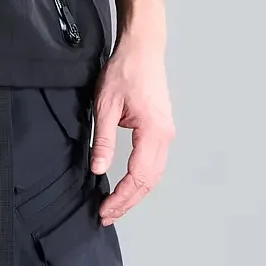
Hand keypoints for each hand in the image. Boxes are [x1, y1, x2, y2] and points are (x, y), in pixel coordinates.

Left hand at [89, 27, 174, 224]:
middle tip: (107, 215)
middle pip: (149, 181)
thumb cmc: (125, 72)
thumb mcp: (105, 106)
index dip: (121, 198)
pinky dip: (142, 179)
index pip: (138, 176)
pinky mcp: (162, 129)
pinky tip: (127, 186)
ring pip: (154, 174)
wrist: (142, 50)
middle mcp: (165, 136)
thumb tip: (98, 169)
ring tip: (115, 206)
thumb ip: (103, 140)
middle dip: (128, 202)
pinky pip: (155, 163)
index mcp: (153, 132)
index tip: (105, 210)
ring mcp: (166, 133)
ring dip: (135, 193)